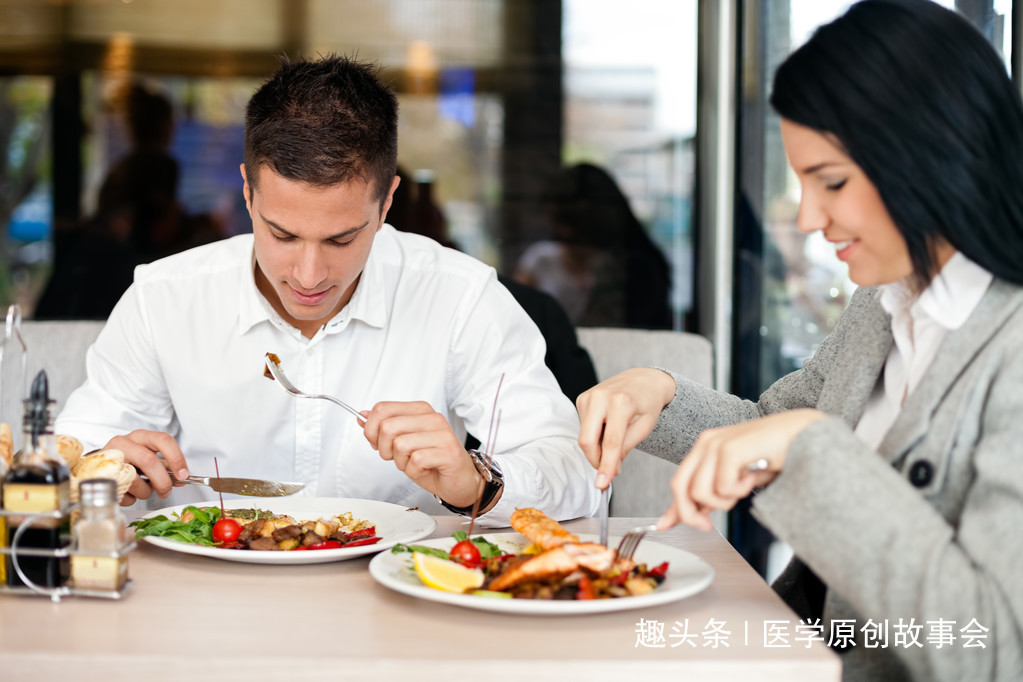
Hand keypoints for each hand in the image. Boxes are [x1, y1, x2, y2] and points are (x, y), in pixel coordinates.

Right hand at [104, 430, 188, 505]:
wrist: (97, 466)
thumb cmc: (126, 460)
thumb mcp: (146, 456)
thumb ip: (164, 465)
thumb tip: (180, 478)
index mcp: (141, 436)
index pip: (163, 440)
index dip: (176, 459)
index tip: (182, 475)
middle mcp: (125, 443)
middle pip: (149, 461)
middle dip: (162, 481)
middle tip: (166, 491)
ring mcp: (111, 458)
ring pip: (135, 480)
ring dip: (145, 492)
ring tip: (143, 490)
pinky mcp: (100, 475)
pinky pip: (122, 493)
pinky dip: (131, 498)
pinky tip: (129, 491)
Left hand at [361, 401, 488, 508]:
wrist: (459, 481)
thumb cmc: (431, 462)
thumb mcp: (402, 443)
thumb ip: (383, 428)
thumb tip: (362, 416)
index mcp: (420, 410)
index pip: (382, 408)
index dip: (370, 429)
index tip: (376, 442)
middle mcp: (432, 417)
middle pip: (387, 426)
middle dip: (384, 448)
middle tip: (395, 457)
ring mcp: (442, 433)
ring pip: (400, 444)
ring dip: (400, 462)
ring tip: (413, 463)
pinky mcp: (448, 452)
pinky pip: (415, 460)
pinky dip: (413, 470)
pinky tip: (424, 470)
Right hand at [576, 368, 675, 488]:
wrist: (643, 379)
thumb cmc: (647, 403)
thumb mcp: (645, 427)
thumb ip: (626, 447)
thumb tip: (610, 469)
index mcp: (622, 402)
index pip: (611, 442)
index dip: (606, 466)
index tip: (602, 484)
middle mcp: (601, 397)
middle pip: (587, 440)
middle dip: (595, 460)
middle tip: (608, 470)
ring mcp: (589, 396)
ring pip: (584, 436)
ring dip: (597, 448)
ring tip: (615, 439)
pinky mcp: (582, 399)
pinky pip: (583, 428)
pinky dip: (594, 436)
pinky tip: (608, 428)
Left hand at [657, 409, 825, 530]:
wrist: (804, 433)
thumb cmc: (775, 455)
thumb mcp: (739, 479)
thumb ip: (715, 493)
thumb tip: (695, 515)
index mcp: (705, 448)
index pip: (680, 481)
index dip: (673, 508)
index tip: (664, 526)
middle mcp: (706, 443)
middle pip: (680, 488)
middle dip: (690, 514)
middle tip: (708, 525)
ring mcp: (716, 443)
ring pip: (701, 492)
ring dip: (724, 501)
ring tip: (744, 488)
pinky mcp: (730, 448)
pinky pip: (723, 487)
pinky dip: (739, 491)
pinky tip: (753, 477)